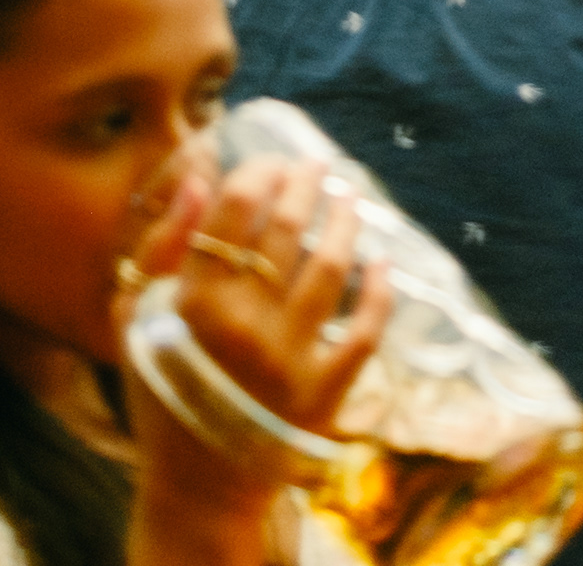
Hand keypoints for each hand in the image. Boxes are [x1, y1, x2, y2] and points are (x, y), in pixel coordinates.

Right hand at [120, 157, 389, 510]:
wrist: (196, 484)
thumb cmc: (166, 387)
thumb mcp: (137, 321)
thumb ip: (159, 247)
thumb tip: (200, 177)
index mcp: (193, 305)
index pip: (236, 210)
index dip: (260, 172)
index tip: (272, 161)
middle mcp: (243, 326)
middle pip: (288, 228)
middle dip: (305, 184)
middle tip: (315, 167)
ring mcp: (288, 360)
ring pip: (332, 265)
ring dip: (345, 220)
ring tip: (348, 197)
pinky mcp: (324, 391)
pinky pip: (364, 328)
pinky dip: (379, 289)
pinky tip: (382, 258)